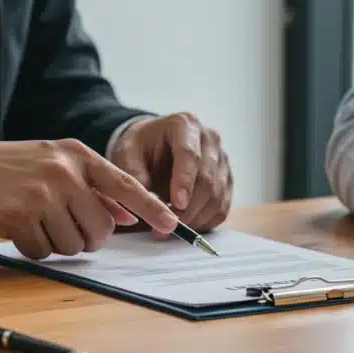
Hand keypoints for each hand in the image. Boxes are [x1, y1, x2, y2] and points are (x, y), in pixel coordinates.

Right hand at [0, 139, 177, 259]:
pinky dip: (35, 248)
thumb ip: (94, 187)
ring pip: (74, 244)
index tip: (171, 224)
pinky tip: (21, 228)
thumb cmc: (14, 168)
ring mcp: (42, 194)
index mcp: (78, 155)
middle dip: (89, 238)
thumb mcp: (57, 164)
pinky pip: (44, 252)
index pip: (125, 184)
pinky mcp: (19, 216)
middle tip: (68, 227)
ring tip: (39, 222)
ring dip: (59, 244)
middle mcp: (64, 172)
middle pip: (101, 228)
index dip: (151, 208)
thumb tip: (128, 217)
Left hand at [109, 112, 232, 237]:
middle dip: (189, 208)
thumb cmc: (140, 147)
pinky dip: (206, 221)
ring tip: (172, 228)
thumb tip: (149, 202)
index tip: (176, 204)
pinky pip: (222, 207)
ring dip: (197, 217)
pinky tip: (187, 225)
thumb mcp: (127, 154)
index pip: (189, 154)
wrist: (153, 145)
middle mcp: (210, 138)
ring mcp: (221, 159)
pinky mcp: (226, 179)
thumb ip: (134, 174)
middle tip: (167, 226)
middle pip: (208, 178)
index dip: (185, 181)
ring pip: (218, 195)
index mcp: (184, 124)